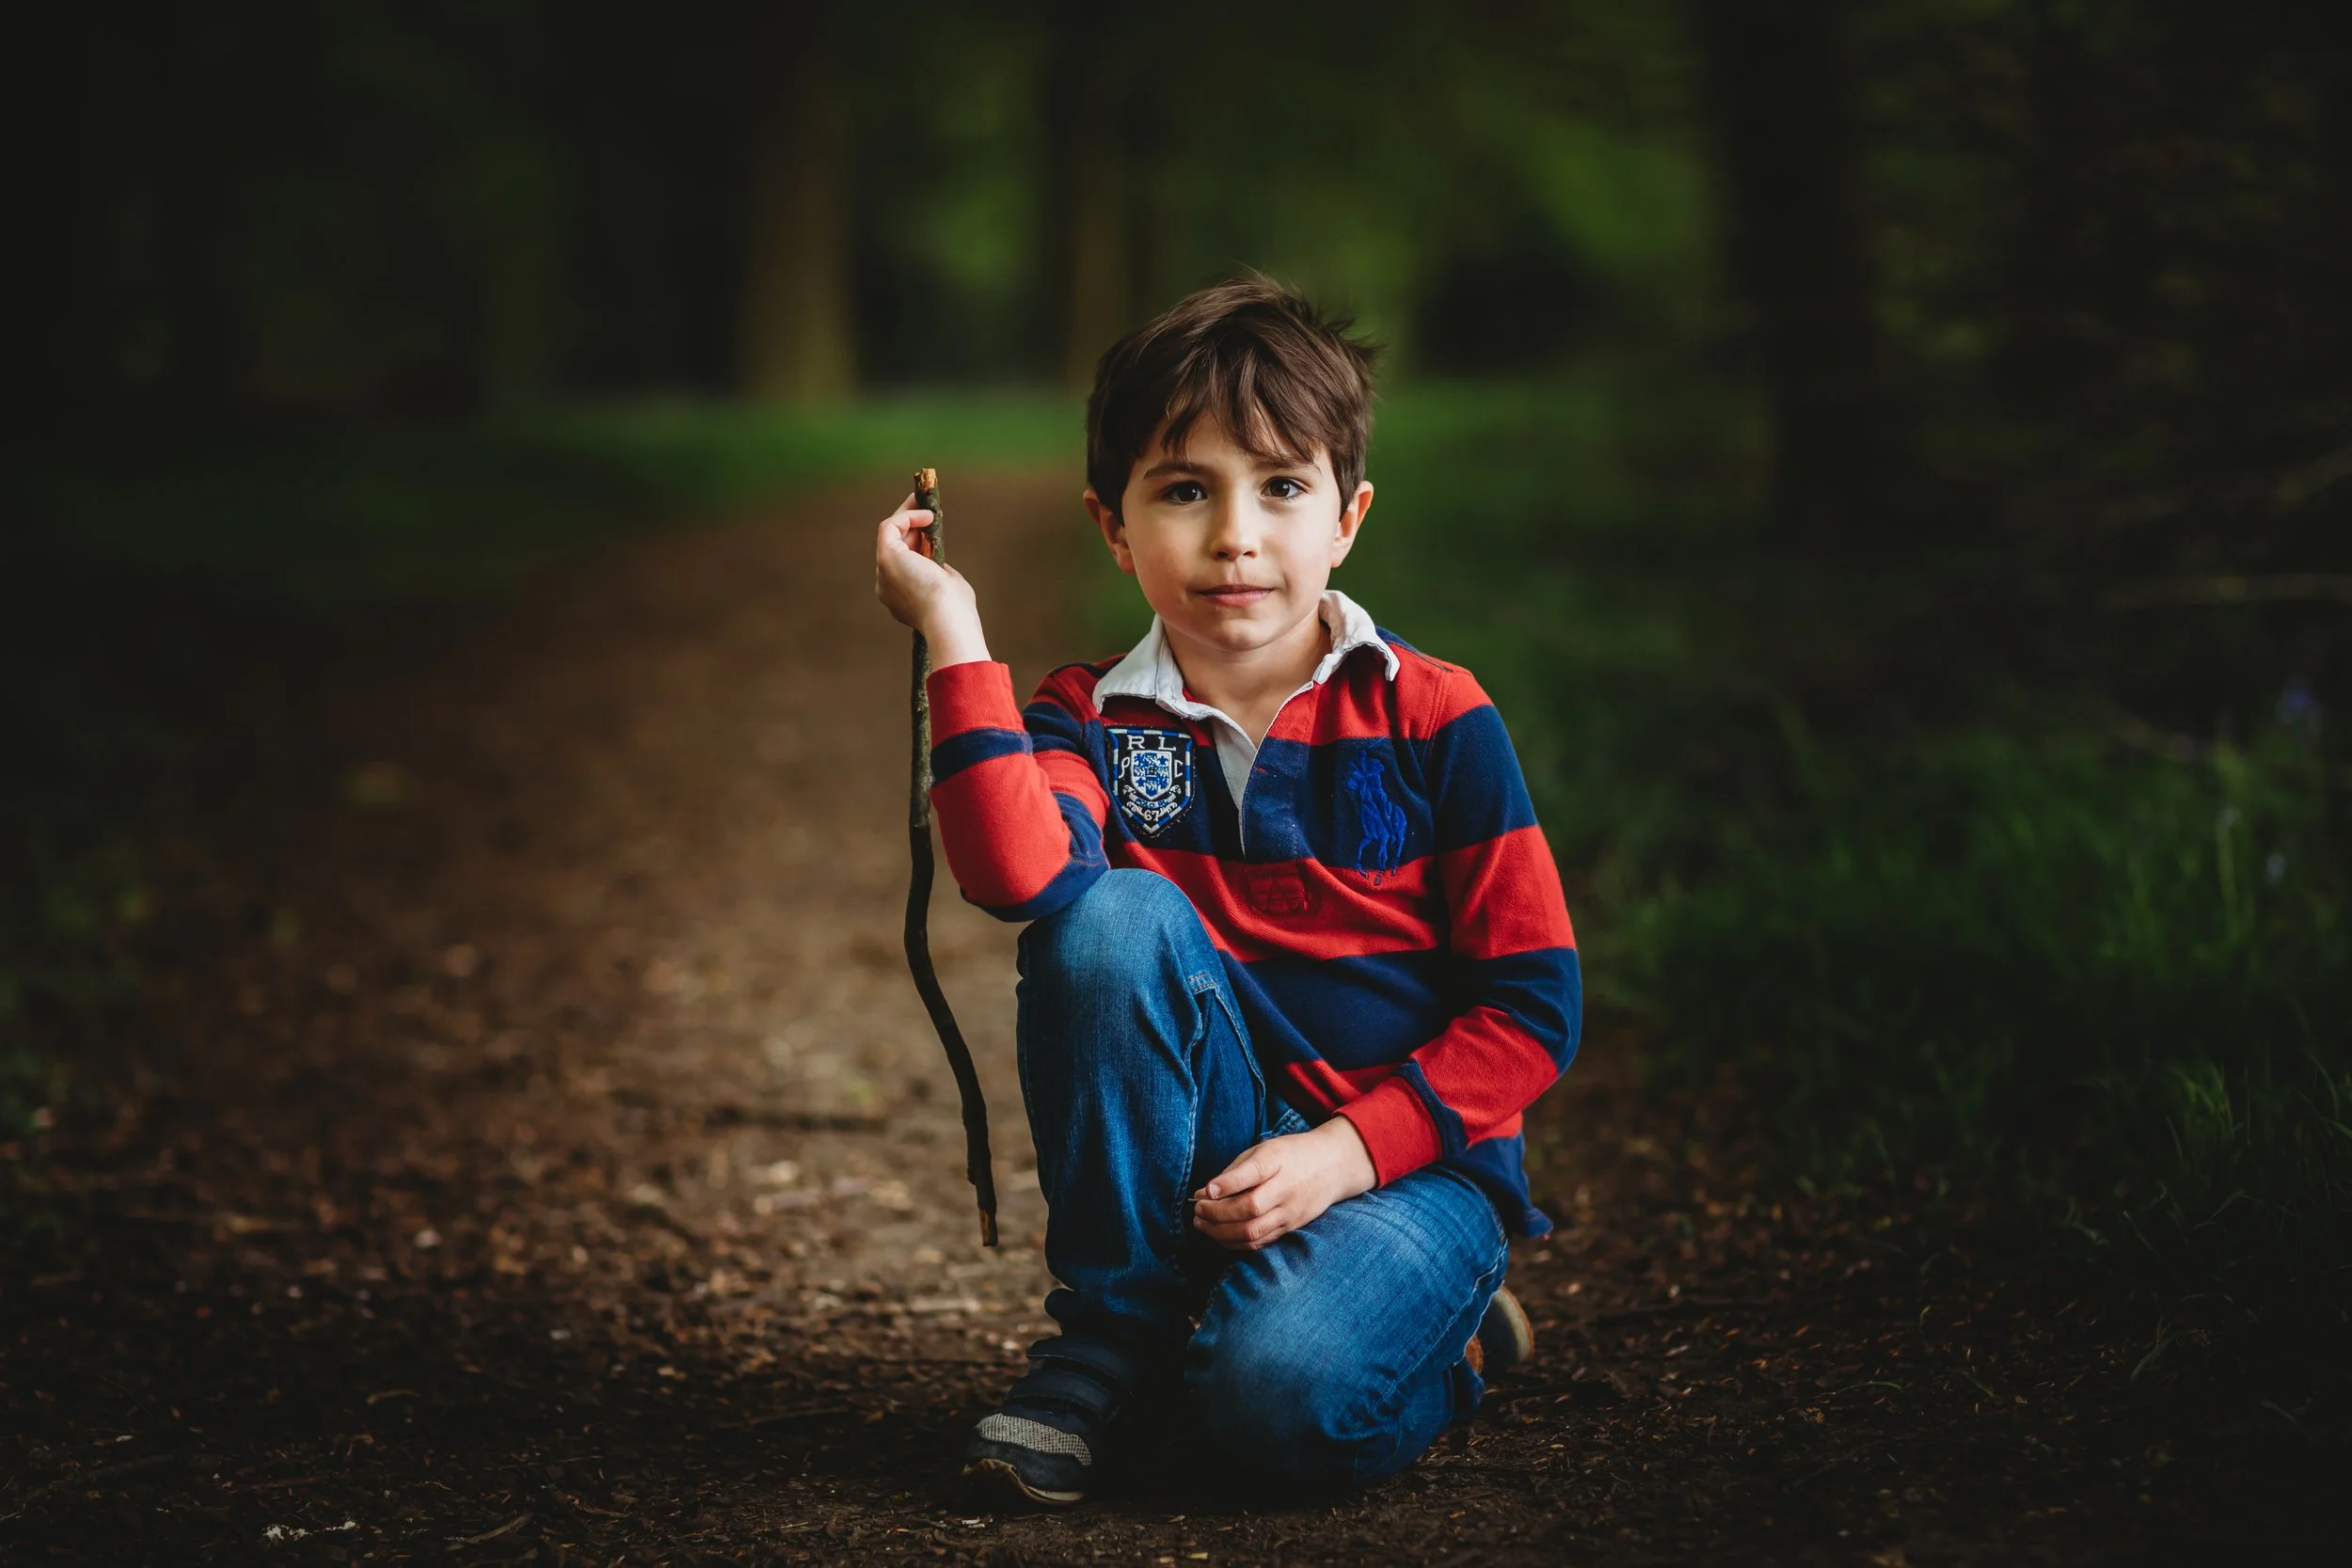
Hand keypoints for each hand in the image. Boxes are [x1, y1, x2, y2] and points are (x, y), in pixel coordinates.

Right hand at [873, 496, 988, 664]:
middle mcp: (886, 585)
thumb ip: (939, 578)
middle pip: (894, 547)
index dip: (916, 543)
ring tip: (927, 503)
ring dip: (908, 515)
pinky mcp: (886, 557)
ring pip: (889, 535)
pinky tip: (928, 515)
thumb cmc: (955, 609)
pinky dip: (907, 516)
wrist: (947, 618)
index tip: (932, 527)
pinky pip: (890, 527)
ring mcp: (883, 572)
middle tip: (928, 508)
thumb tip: (940, 566)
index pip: (904, 563)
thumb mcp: (947, 591)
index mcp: (900, 597)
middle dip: (910, 526)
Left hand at [1190, 1117, 1377, 1250]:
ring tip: (1203, 1225)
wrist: (1333, 1166)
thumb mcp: (1265, 1150)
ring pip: (1253, 1232)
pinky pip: (1261, 1242)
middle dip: (1216, 1215)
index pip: (1251, 1173)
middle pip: (1249, 1210)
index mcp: (1277, 1161)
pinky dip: (1236, 1242)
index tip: (1203, 1192)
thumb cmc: (1291, 1155)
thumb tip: (1204, 1193)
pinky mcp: (1291, 1227)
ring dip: (1221, 1233)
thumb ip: (1235, 1171)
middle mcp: (1285, 1189)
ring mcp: (1290, 1212)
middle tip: (1197, 1211)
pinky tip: (1221, 1235)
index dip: (1226, 1184)